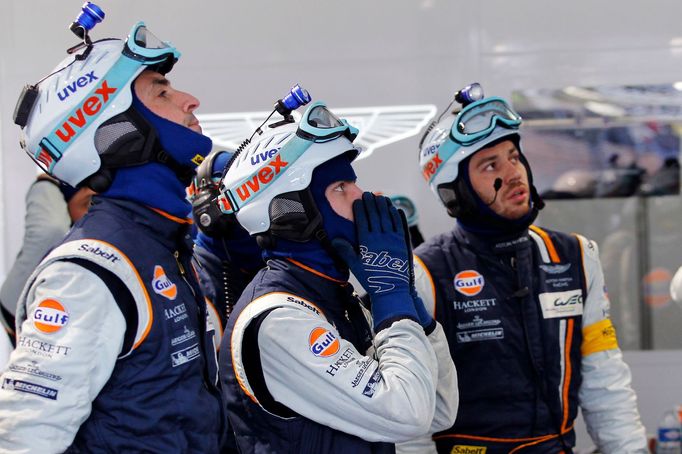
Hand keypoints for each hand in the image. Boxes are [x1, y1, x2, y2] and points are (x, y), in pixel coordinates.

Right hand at [332, 192, 417, 330]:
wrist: (391, 288)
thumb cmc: (371, 278)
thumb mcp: (354, 265)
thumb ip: (345, 250)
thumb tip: (335, 239)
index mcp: (366, 242)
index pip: (363, 220)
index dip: (360, 208)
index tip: (358, 201)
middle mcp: (379, 238)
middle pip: (375, 215)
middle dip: (371, 203)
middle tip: (368, 194)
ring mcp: (392, 239)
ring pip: (387, 217)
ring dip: (383, 205)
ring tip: (380, 197)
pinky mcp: (401, 242)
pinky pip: (398, 224)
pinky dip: (395, 214)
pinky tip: (393, 208)